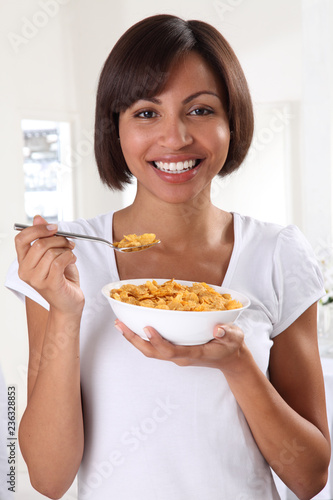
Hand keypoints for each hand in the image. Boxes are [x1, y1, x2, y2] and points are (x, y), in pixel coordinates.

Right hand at [15, 215, 84, 315]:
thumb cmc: (62, 278)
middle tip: (69, 242)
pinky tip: (72, 260)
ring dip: (66, 250)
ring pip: (51, 253)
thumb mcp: (52, 254)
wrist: (69, 303)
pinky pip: (59, 262)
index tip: (53, 227)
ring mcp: (36, 279)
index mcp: (23, 262)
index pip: (21, 239)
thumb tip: (37, 218)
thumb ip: (44, 237)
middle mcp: (26, 271)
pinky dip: (69, 257)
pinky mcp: (50, 284)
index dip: (37, 229)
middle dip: (59, 239)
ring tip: (70, 254)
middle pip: (39, 244)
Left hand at [115, 319, 248, 372]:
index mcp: (195, 354)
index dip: (158, 341)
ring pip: (150, 351)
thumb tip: (217, 329)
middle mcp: (181, 356)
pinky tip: (134, 326)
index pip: (172, 351)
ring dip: (134, 339)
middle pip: (153, 352)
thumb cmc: (232, 346)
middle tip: (120, 325)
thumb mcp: (235, 337)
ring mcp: (177, 355)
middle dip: (135, 340)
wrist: (231, 359)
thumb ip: (227, 333)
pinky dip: (141, 338)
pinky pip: (154, 347)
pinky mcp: (175, 351)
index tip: (147, 328)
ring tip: (120, 325)